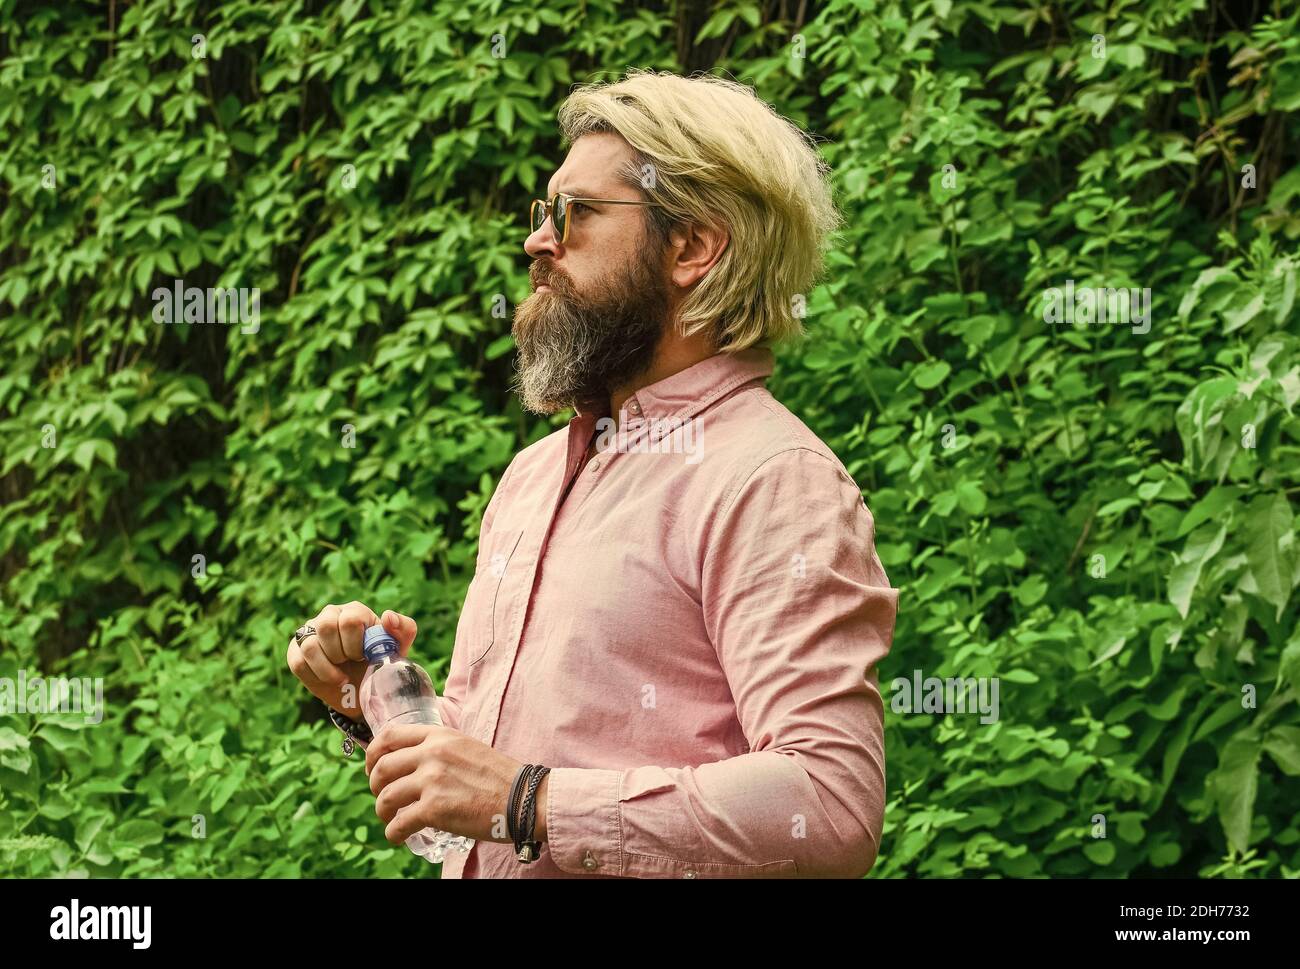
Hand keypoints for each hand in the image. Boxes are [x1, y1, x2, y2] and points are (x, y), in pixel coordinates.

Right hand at [286, 602, 416, 720]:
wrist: (362, 690)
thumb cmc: (380, 663)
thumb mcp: (398, 648)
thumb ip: (404, 629)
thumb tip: (387, 616)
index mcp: (355, 610)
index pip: (349, 620)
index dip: (356, 644)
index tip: (364, 656)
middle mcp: (330, 614)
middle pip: (326, 627)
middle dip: (341, 653)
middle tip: (352, 663)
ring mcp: (310, 632)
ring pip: (309, 645)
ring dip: (328, 669)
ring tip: (342, 678)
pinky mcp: (296, 650)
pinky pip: (298, 662)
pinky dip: (316, 676)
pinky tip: (330, 680)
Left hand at [365, 723, 547, 845]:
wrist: (523, 798)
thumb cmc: (499, 777)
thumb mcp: (467, 747)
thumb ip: (441, 750)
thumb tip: (415, 764)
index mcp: (440, 735)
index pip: (389, 736)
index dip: (373, 753)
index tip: (372, 767)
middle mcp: (432, 754)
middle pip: (382, 767)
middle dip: (374, 785)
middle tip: (382, 796)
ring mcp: (432, 781)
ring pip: (385, 797)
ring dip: (382, 811)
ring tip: (391, 818)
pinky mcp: (434, 809)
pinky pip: (398, 823)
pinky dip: (393, 833)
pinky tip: (398, 836)